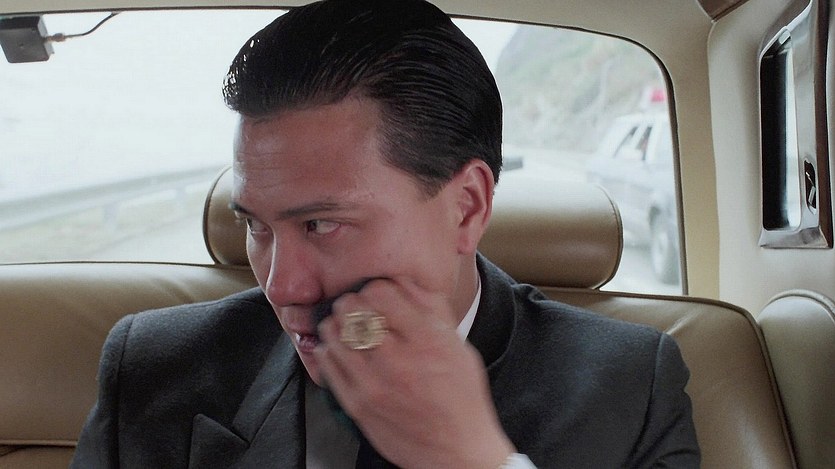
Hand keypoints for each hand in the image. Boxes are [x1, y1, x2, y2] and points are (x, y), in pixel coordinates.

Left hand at [314, 278, 514, 468]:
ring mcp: (374, 385)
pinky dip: (330, 350)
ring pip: (336, 335)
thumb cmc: (462, 400)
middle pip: (355, 311)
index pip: (383, 293)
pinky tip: (340, 349)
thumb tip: (405, 282)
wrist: (457, 453)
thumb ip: (433, 312)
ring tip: (346, 325)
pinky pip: (328, 366)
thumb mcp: (459, 348)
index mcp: (428, 341)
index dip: (377, 287)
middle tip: (358, 306)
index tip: (379, 292)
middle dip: (354, 302)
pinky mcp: (357, 405)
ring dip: (338, 323)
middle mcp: (399, 361)